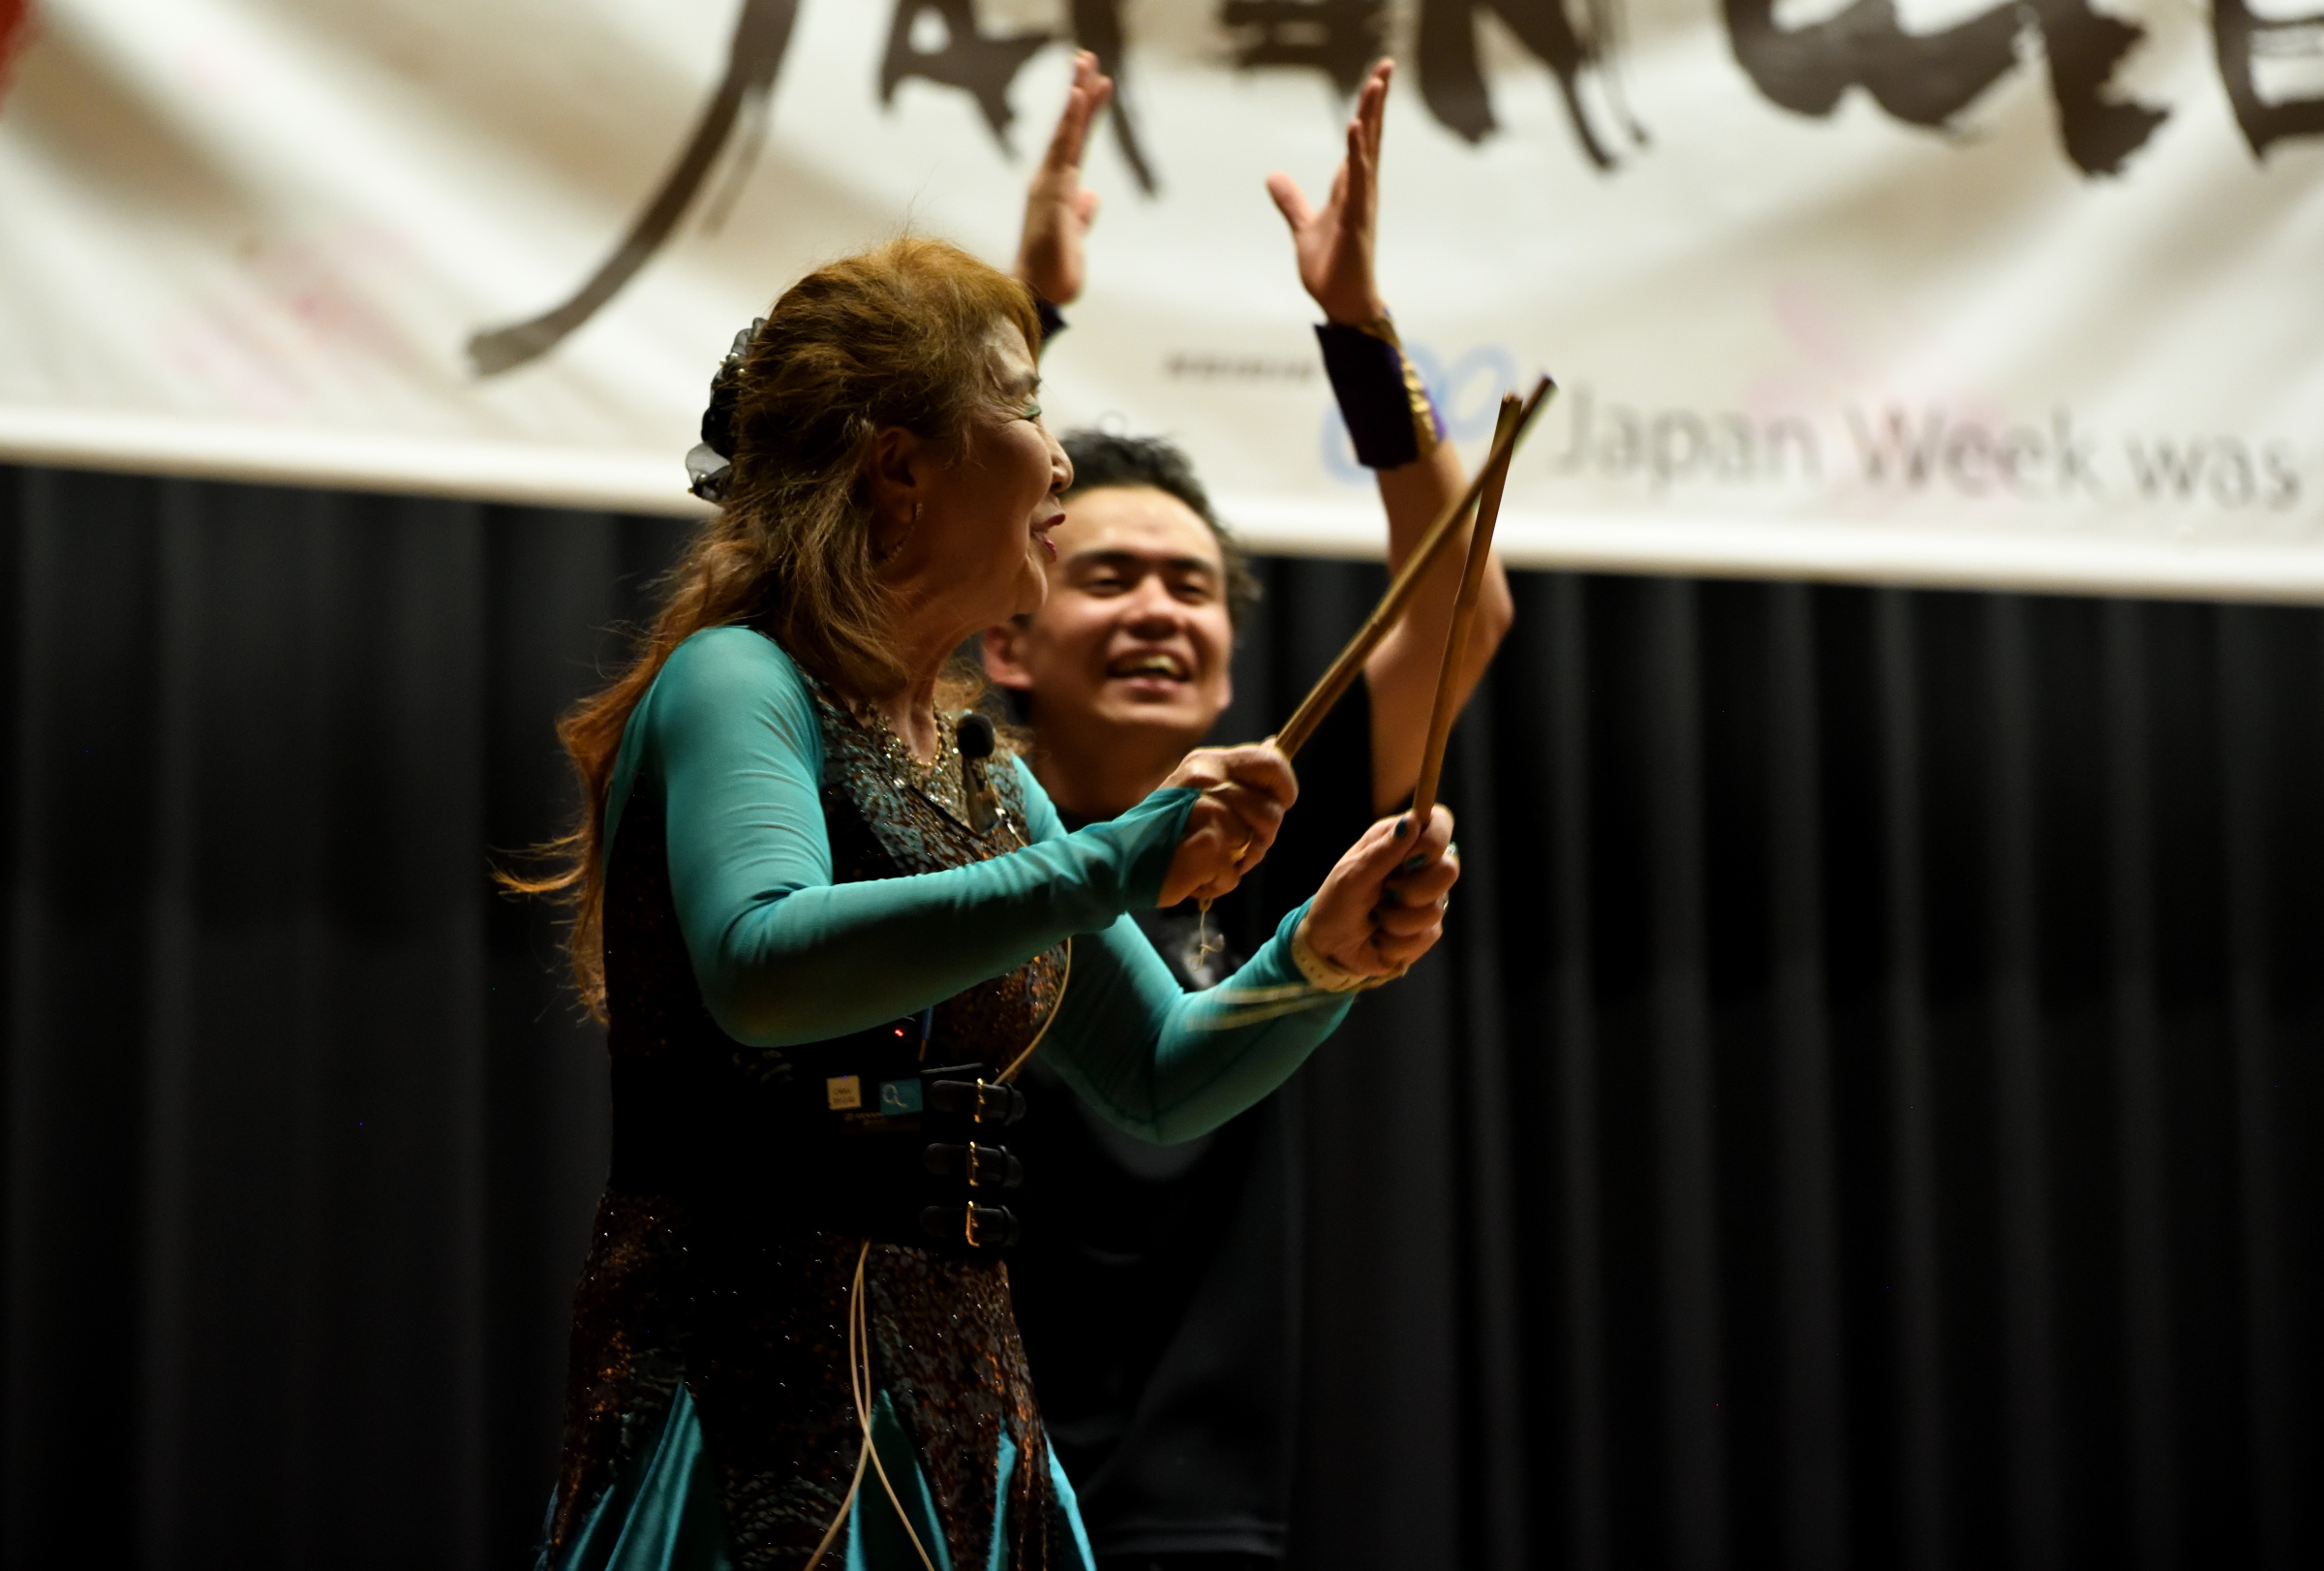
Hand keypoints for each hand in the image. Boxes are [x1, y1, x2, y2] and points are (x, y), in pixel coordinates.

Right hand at [1015, 50, 1112, 306]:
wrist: (1040, 298)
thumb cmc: (1054, 272)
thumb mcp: (1075, 236)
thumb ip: (1082, 213)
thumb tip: (1091, 196)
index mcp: (1057, 189)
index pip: (1074, 144)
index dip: (1085, 113)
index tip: (1097, 84)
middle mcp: (1048, 182)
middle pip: (1067, 130)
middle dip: (1078, 92)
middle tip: (1087, 57)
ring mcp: (1048, 186)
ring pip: (1064, 135)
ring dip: (1076, 100)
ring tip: (1085, 68)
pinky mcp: (1052, 195)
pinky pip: (1062, 151)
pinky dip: (1070, 122)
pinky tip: (1078, 98)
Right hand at [1158, 744, 1297, 906]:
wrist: (1120, 862)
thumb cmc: (1168, 833)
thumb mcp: (1205, 791)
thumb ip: (1242, 775)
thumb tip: (1276, 745)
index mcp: (1209, 761)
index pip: (1272, 762)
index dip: (1285, 789)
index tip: (1277, 806)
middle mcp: (1206, 778)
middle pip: (1271, 809)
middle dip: (1262, 835)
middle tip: (1235, 845)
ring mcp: (1204, 808)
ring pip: (1255, 839)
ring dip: (1239, 860)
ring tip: (1211, 859)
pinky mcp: (1205, 840)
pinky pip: (1236, 868)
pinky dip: (1221, 880)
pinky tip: (1198, 874)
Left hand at [1265, 57, 1391, 326]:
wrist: (1342, 304)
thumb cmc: (1331, 267)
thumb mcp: (1303, 226)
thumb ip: (1291, 201)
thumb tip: (1272, 177)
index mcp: (1350, 187)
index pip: (1360, 139)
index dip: (1367, 108)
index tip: (1375, 78)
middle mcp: (1362, 189)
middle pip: (1371, 135)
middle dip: (1377, 100)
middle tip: (1386, 64)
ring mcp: (1361, 203)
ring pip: (1367, 150)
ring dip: (1371, 116)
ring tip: (1375, 83)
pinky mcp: (1356, 219)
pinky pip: (1357, 179)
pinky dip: (1356, 153)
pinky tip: (1355, 127)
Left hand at [1297, 805, 1458, 977]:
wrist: (1329, 948)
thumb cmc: (1335, 904)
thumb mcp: (1352, 875)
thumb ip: (1384, 850)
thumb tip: (1413, 819)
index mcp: (1399, 842)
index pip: (1439, 821)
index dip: (1435, 838)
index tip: (1412, 858)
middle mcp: (1418, 867)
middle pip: (1449, 869)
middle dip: (1414, 890)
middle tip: (1386, 894)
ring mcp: (1426, 899)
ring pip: (1435, 909)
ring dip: (1397, 920)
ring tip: (1375, 919)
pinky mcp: (1425, 930)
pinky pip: (1426, 935)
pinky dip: (1396, 941)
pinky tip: (1380, 938)